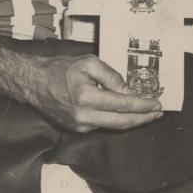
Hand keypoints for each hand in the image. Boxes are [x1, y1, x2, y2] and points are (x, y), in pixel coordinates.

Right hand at [28, 53, 162, 132]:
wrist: (34, 83)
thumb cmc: (61, 69)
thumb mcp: (90, 63)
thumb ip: (112, 77)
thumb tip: (130, 92)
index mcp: (86, 97)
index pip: (123, 105)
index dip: (143, 106)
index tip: (157, 104)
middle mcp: (84, 116)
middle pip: (122, 122)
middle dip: (143, 118)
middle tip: (158, 112)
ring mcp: (79, 125)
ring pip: (114, 126)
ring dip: (133, 120)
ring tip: (149, 113)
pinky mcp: (77, 129)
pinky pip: (103, 126)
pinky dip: (118, 120)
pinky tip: (128, 114)